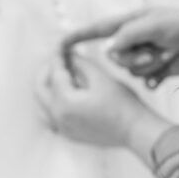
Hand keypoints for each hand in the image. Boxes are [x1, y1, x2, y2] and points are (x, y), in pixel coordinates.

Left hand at [36, 56, 170, 158]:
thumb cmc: (124, 105)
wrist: (138, 133)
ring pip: (43, 102)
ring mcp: (62, 128)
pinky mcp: (70, 134)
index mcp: (64, 103)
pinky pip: (51, 115)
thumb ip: (79, 64)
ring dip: (49, 86)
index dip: (57, 55)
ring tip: (64, 73)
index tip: (60, 44)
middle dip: (48, 70)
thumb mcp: (100, 78)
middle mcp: (58, 117)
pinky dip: (54, 101)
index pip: (54, 72)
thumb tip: (68, 55)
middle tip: (62, 58)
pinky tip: (67, 92)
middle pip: (41, 88)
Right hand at [61, 7, 178, 87]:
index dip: (79, 37)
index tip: (60, 44)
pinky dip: (152, 79)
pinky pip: (143, 80)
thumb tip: (107, 50)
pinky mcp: (159, 70)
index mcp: (131, 22)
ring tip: (167, 57)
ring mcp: (147, 55)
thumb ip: (126, 36)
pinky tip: (165, 74)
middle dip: (133, 58)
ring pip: (129, 70)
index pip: (98, 30)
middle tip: (156, 51)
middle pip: (115, 57)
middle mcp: (136, 39)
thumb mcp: (153, 25)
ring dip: (147, 67)